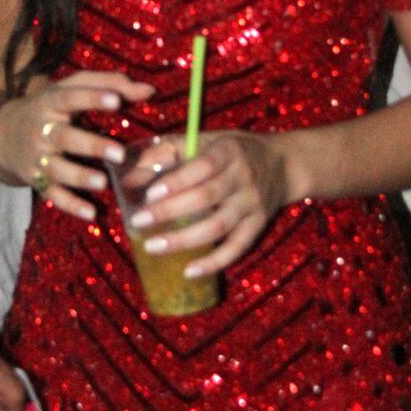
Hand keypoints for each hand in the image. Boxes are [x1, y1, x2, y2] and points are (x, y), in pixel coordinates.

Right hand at [0, 71, 154, 220]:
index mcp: (51, 103)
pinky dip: (71, 205)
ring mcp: (38, 158)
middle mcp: (42, 131)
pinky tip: (91, 213)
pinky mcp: (36, 181)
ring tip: (103, 182)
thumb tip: (148, 91)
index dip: (92, 98)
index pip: (70, 98)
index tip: (116, 101)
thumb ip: (109, 84)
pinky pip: (53, 195)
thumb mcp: (71, 88)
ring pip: (58, 169)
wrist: (3, 135)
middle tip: (120, 154)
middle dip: (92, 146)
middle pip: (66, 138)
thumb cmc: (51, 107)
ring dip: (80, 177)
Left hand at [128, 131, 289, 272]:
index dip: (177, 181)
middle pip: (206, 198)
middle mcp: (244, 177)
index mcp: (229, 151)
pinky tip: (188, 271)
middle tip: (138, 221)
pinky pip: (237, 248)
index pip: (202, 166)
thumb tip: (127, 174)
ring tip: (152, 246)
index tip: (149, 194)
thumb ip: (167, 151)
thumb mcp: (205, 140)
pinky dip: (214, 262)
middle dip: (170, 211)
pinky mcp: (259, 225)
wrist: (283, 164)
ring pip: (218, 226)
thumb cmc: (231, 151)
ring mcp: (253, 204)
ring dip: (184, 239)